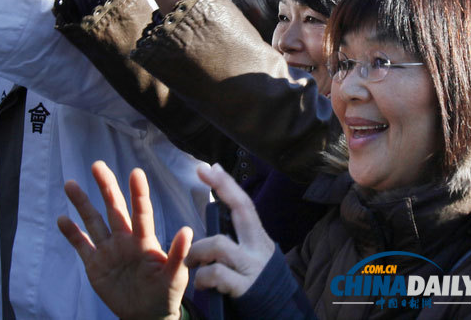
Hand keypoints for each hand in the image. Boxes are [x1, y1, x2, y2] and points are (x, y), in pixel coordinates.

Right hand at [58, 161, 191, 319]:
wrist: (146, 315)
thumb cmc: (165, 293)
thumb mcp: (176, 277)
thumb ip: (178, 255)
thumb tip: (187, 230)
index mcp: (145, 240)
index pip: (141, 213)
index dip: (138, 194)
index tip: (136, 173)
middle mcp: (125, 239)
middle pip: (113, 208)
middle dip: (106, 186)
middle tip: (98, 165)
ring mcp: (108, 250)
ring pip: (93, 221)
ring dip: (82, 203)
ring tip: (70, 184)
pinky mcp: (95, 264)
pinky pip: (82, 245)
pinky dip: (71, 233)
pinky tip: (61, 219)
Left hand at [185, 164, 274, 296]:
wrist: (279, 314)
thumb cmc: (256, 282)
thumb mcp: (251, 254)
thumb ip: (237, 235)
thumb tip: (221, 207)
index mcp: (257, 238)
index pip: (244, 204)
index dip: (227, 184)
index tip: (211, 166)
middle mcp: (257, 248)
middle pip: (242, 209)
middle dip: (223, 187)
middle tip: (205, 171)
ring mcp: (251, 267)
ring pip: (218, 244)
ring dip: (197, 252)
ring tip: (191, 261)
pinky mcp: (244, 288)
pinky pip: (216, 274)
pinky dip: (203, 278)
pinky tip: (201, 284)